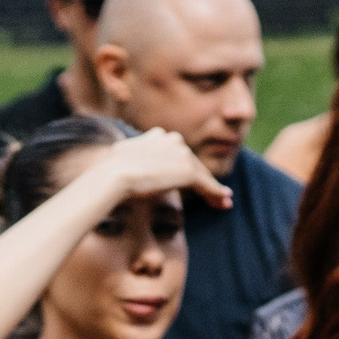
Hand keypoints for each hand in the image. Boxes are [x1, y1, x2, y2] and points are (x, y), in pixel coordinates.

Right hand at [92, 127, 231, 207]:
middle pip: (193, 163)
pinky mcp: (189, 171)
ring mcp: (182, 155)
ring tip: (223, 202)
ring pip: (202, 174)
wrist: (115, 174)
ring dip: (214, 190)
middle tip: (216, 195)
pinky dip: (217, 193)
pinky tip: (225, 201)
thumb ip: (134, 154)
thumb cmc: (112, 169)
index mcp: (158, 136)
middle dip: (205, 180)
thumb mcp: (124, 156)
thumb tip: (121, 154)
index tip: (195, 181)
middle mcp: (173, 140)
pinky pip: (207, 185)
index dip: (188, 169)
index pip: (179, 154)